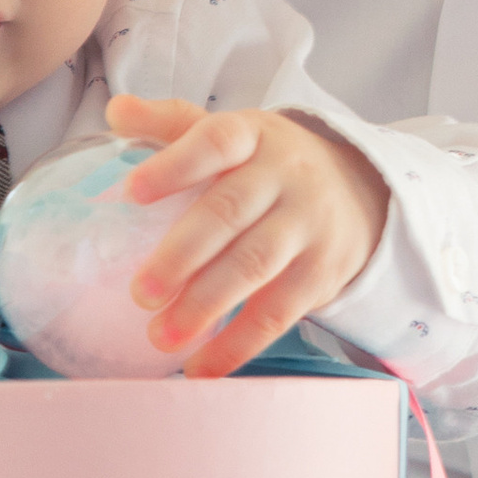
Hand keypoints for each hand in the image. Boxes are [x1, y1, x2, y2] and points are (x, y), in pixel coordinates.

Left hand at [107, 93, 388, 378]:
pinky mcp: (323, 272)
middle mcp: (285, 176)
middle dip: (183, 255)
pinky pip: (279, 312)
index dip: (175, 164)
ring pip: (256, 265)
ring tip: (160, 337)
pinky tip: (200, 367)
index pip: (216, 140)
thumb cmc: (270, 164)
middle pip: (231, 211)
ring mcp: (308, 225)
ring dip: (206, 305)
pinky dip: (238, 344)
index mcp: (254, 135)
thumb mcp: (234, 132)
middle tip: (141, 293)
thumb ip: (172, 124)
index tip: (131, 192)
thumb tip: (115, 111)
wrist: (362, 190)